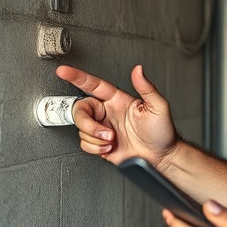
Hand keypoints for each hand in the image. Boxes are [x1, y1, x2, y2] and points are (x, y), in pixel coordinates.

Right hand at [55, 65, 176, 166]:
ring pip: (81, 128)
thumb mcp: (158, 107)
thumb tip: (138, 70)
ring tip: (113, 140)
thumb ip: (147, 88)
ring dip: (96, 137)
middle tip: (104, 132)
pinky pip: (85, 143)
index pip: (94, 85)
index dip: (77, 77)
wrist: (160, 157)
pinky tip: (108, 147)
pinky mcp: (100, 143)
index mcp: (117, 100)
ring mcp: (102, 128)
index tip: (64, 71)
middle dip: (87, 123)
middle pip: (80, 109)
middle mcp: (107, 112)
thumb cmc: (162, 132)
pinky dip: (95, 147)